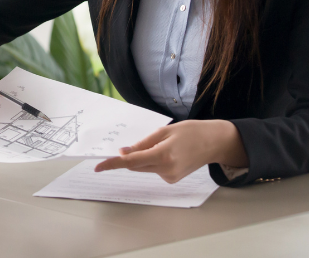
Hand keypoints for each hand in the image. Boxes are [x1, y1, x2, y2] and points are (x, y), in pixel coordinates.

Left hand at [94, 119, 247, 183]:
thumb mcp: (164, 131)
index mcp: (163, 155)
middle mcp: (166, 170)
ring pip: (143, 168)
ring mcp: (170, 177)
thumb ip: (142, 143)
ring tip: (162, 144)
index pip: (131, 161)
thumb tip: (123, 152)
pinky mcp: (172, 180)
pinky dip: (152, 161)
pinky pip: (153, 169)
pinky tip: (168, 153)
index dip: (113, 163)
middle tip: (128, 145)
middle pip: (135, 165)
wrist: (213, 142)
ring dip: (142, 158)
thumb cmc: (190, 132)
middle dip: (127, 157)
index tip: (99, 166)